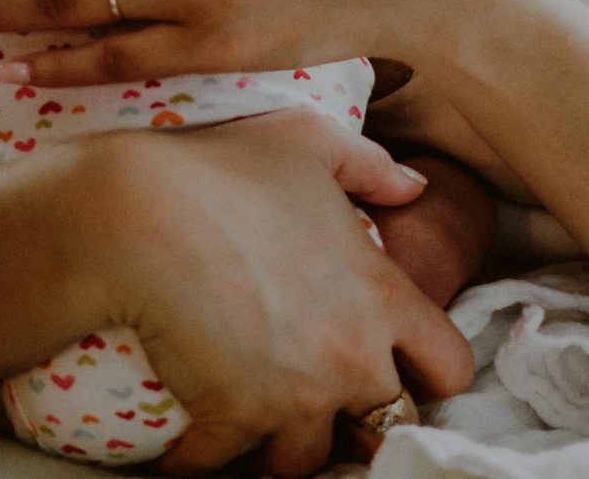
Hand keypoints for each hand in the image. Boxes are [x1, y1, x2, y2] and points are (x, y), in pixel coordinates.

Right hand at [86, 110, 476, 476]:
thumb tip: (413, 186)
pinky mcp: (234, 421)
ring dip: (282, 445)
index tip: (395, 370)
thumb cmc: (224, 168)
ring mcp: (296, 397)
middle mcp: (353, 356)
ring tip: (253, 423)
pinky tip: (188, 439)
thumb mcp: (307, 142)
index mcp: (382, 296)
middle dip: (358, 421)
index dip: (427, 374)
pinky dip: (203, 456)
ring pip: (308, 459)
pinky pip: (222, 464)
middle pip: (387, 427)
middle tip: (319, 403)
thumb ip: (369, 165)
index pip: (450, 367)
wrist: (139, 212)